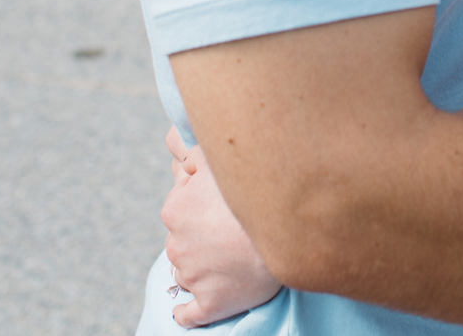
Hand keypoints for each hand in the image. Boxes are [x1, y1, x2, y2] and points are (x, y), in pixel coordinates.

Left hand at [163, 127, 284, 326]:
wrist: (288, 233)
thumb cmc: (256, 191)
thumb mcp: (218, 158)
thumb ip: (193, 151)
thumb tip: (175, 149)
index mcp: (174, 210)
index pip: (180, 209)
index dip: (201, 207)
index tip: (220, 209)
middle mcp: (177, 245)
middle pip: (184, 241)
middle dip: (202, 238)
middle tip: (230, 232)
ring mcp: (192, 277)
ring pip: (190, 272)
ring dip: (204, 268)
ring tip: (231, 259)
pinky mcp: (208, 305)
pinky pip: (189, 314)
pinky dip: (188, 312)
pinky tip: (189, 308)